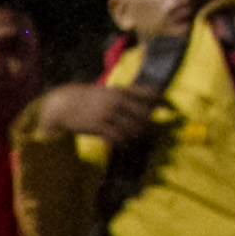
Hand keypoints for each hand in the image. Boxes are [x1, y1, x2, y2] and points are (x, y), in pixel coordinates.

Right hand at [31, 77, 160, 146]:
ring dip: (138, 136)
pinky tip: (124, 143)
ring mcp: (108, 115)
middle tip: (153, 131)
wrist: (63, 105)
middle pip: (144, 115)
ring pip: (132, 128)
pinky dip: (124, 142)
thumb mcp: (107, 93)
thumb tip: (145, 102)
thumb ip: (125, 96)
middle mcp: (117, 102)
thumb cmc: (86, 99)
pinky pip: (117, 137)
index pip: (149, 95)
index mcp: (121, 91)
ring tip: (139, 139)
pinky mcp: (99, 127)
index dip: (163, 103)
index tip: (171, 110)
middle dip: (150, 125)